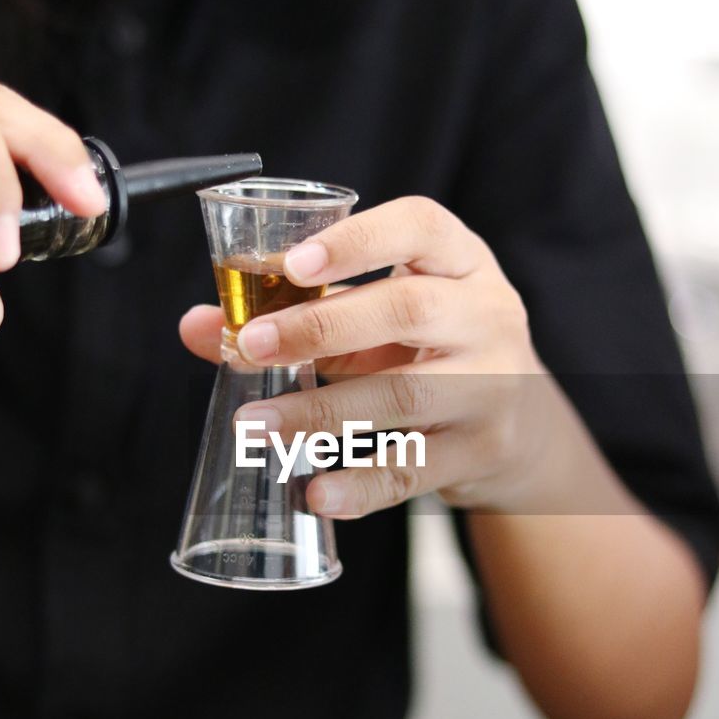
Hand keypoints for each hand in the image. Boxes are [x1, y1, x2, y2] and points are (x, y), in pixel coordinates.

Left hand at [180, 196, 563, 518]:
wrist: (520, 425)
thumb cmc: (430, 350)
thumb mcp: (376, 317)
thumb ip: (295, 313)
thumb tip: (199, 327)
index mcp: (462, 261)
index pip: (420, 226)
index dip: (356, 241)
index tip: (293, 264)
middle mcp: (488, 315)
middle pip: (408, 311)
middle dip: (321, 328)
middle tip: (250, 347)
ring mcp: (495, 385)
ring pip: (406, 396)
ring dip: (322, 411)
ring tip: (256, 423)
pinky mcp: (484, 450)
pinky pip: (416, 469)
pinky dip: (361, 484)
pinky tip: (315, 491)